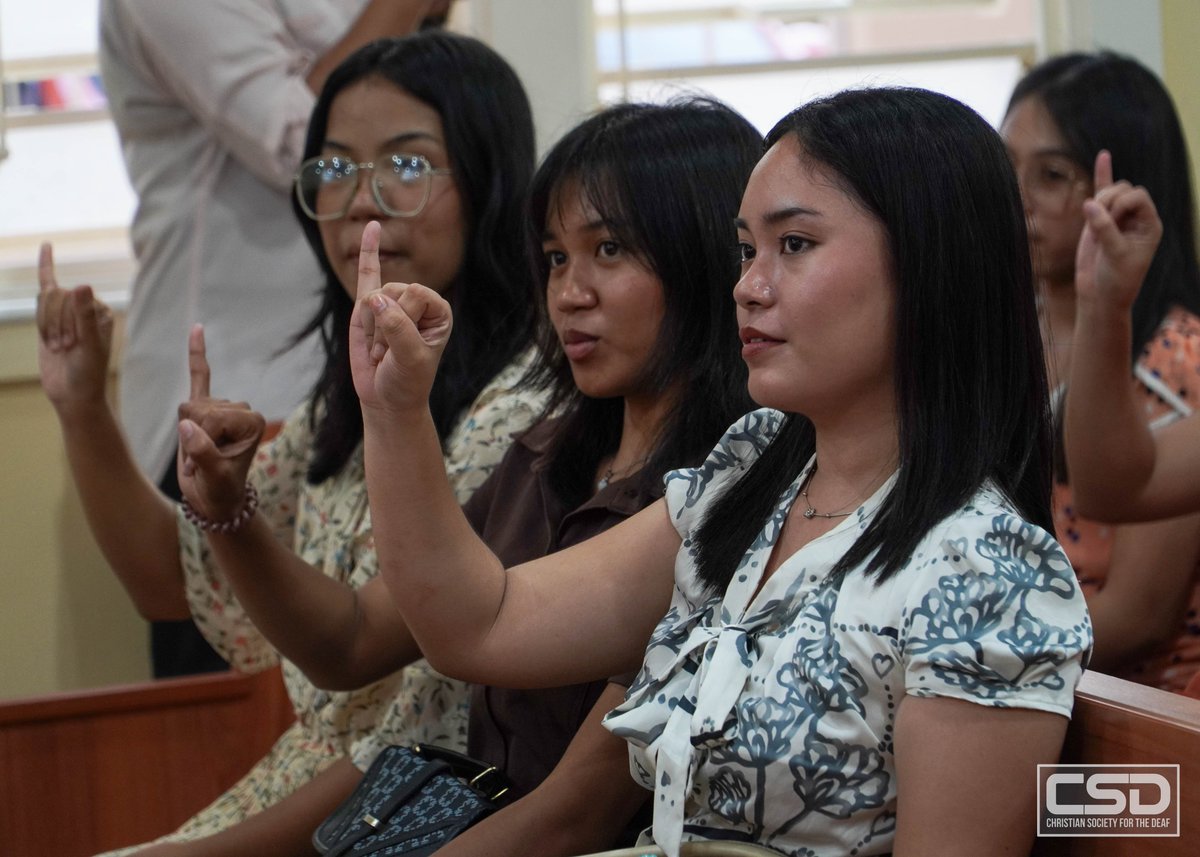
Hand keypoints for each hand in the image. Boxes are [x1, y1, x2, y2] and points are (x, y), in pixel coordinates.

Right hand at [36, 243, 114, 415]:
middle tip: (64, 349)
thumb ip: (84, 317)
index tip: (71, 345)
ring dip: (46, 325)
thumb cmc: (88, 373)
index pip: (74, 298)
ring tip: (58, 347)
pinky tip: (46, 248)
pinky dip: (45, 267)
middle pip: (58, 296)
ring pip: (45, 300)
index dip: (66, 321)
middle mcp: (87, 309)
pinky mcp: (50, 319)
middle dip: (55, 323)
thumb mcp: (88, 346)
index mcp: (102, 312)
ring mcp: (68, 313)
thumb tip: (82, 284)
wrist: (73, 394)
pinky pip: (45, 288)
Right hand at [176, 325, 264, 522]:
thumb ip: (203, 454)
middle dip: (192, 437)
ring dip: (185, 432)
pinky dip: (197, 353)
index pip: (212, 417)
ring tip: (199, 455)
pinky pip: (199, 375)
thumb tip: (188, 428)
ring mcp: (224, 408)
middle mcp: (241, 409)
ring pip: (188, 405)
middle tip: (202, 464)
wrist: (216, 501)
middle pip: (199, 408)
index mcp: (252, 421)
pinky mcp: (206, 408)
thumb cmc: (220, 491)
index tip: (206, 467)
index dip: (200, 443)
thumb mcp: (214, 478)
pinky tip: (197, 328)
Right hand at [349, 221, 451, 413]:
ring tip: (380, 349)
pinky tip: (372, 227)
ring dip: (370, 327)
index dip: (404, 318)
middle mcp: (417, 302)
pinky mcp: (367, 307)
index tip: (406, 347)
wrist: (387, 399)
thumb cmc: (406, 381)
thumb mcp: (410, 359)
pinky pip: (367, 272)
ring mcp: (392, 302)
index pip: (415, 292)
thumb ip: (397, 328)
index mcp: (438, 310)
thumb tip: (374, 299)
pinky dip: (368, 250)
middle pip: (393, 292)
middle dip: (384, 326)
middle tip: (389, 353)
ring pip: (372, 296)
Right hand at [1074, 150, 1162, 309]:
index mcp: (1150, 226)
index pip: (1139, 197)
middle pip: (1124, 190)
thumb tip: (1089, 204)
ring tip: (1094, 223)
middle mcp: (1136, 219)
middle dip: (1109, 202)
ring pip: (1110, 193)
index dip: (1122, 203)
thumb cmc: (1116, 280)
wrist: (1100, 296)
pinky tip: (1104, 156)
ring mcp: (1117, 219)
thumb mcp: (1115, 256)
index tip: (1111, 221)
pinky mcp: (1099, 221)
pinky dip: (1102, 175)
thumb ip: (1105, 229)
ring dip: (1099, 201)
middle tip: (1101, 225)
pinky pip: (1102, 193)